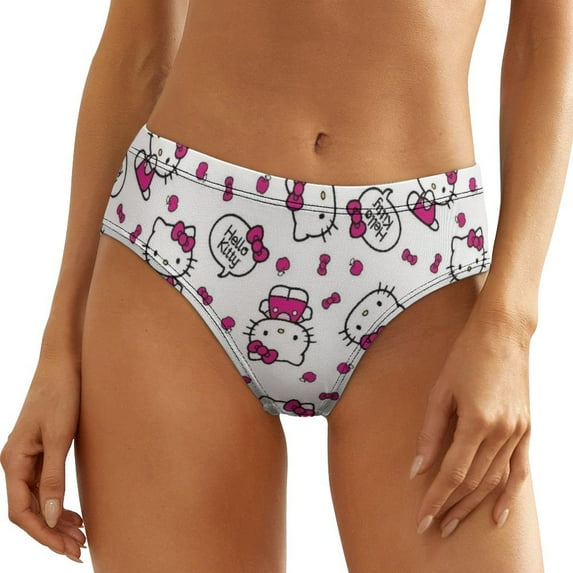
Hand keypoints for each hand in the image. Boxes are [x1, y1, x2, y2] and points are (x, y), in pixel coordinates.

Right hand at [1, 347, 85, 562]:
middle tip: (80, 549)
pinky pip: (44, 485)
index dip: (44, 535)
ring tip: (81, 537)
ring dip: (57, 520)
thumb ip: (54, 477)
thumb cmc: (61, 394)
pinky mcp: (40, 450)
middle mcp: (15, 462)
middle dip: (53, 533)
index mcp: (13, 461)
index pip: (22, 512)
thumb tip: (53, 518)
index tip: (67, 549)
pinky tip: (74, 513)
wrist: (63, 363)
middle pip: (30, 509)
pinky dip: (59, 502)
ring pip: (38, 499)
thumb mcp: (60, 436)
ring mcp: (27, 457)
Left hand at [409, 306, 532, 537]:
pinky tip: (495, 514)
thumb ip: (430, 432)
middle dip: (451, 506)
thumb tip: (418, 468)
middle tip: (433, 527)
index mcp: (476, 421)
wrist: (502, 333)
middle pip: (474, 481)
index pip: (453, 473)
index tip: (422, 519)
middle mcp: (501, 432)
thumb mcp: (440, 391)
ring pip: (494, 480)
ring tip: (453, 523)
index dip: (436, 499)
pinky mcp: (526, 429)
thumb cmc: (465, 357)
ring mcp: (518, 432)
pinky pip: (519, 470)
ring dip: (473, 505)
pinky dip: (508, 495)